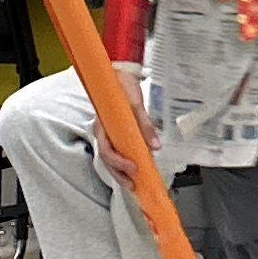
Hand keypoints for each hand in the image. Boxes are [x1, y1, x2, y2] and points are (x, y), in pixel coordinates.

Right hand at [89, 64, 151, 189]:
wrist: (117, 74)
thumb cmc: (121, 85)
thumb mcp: (135, 103)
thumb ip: (145, 125)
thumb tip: (155, 145)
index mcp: (102, 125)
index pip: (106, 150)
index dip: (118, 162)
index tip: (133, 167)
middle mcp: (103, 132)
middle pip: (107, 160)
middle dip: (120, 174)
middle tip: (135, 184)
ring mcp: (108, 134)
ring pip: (111, 159)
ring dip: (122, 173)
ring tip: (135, 184)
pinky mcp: (115, 134)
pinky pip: (118, 151)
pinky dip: (125, 162)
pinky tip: (136, 170)